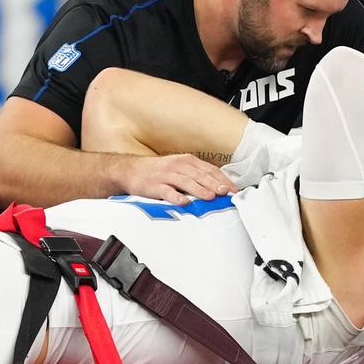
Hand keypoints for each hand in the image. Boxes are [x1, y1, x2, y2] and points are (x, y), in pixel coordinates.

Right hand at [116, 153, 236, 203]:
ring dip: (199, 190)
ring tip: (210, 197)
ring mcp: (165, 175)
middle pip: (199, 175)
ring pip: (186, 182)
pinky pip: (167, 191)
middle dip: (214, 184)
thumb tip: (217, 187)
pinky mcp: (154, 186)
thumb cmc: (158, 172)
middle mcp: (177, 166)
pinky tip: (183, 202)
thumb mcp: (179, 168)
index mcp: (186, 161)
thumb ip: (196, 175)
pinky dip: (176, 197)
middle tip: (225, 193)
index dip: (222, 179)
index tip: (233, 189)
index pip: (209, 169)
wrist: (131, 170)